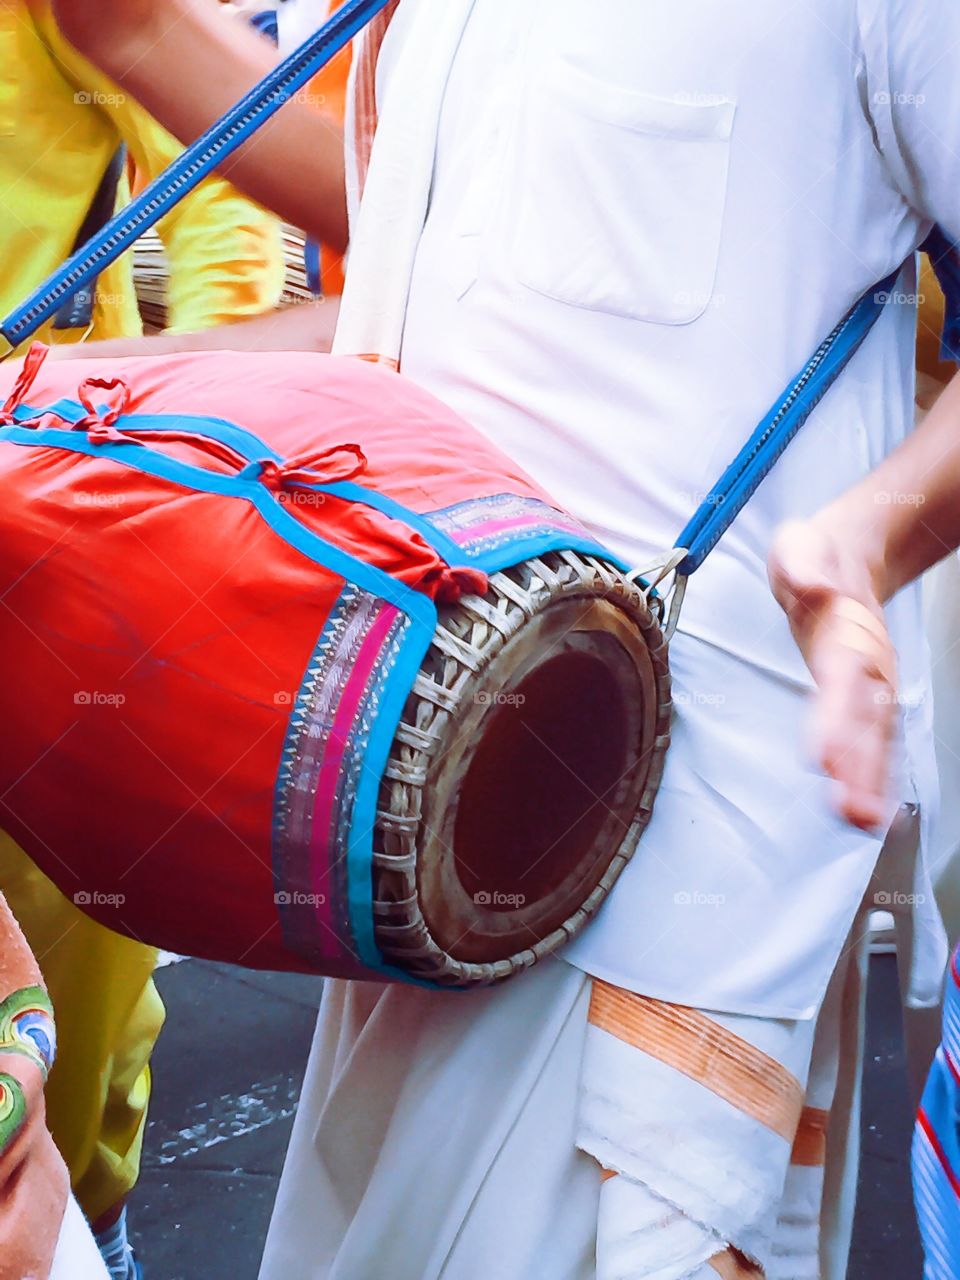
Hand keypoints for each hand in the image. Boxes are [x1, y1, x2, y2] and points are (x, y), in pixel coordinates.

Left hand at [768, 518, 897, 831]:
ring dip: (868, 780)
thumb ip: (803, 565)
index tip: (825, 755)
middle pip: (865, 721)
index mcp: (847, 633)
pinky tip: (867, 809)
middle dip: (860, 767)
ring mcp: (868, 682)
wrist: (848, 553)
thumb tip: (812, 584)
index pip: (842, 681)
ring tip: (863, 822)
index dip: (837, 719)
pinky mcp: (861, 695)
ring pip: (873, 737)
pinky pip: (871, 738)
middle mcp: (864, 664)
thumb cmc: (816, 556)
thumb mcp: (799, 545)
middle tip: (853, 811)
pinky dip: (871, 774)